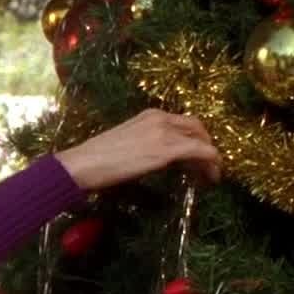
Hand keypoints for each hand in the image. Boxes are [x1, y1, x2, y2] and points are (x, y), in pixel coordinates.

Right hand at [54, 108, 221, 190]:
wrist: (81, 165)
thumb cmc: (94, 159)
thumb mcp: (126, 144)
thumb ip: (146, 144)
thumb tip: (159, 159)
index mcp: (150, 115)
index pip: (183, 122)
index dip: (195, 138)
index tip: (196, 157)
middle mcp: (161, 118)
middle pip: (197, 127)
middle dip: (206, 146)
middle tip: (207, 166)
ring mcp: (165, 132)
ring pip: (202, 140)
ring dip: (210, 158)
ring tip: (210, 176)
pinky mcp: (167, 150)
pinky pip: (202, 153)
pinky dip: (211, 164)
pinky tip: (211, 178)